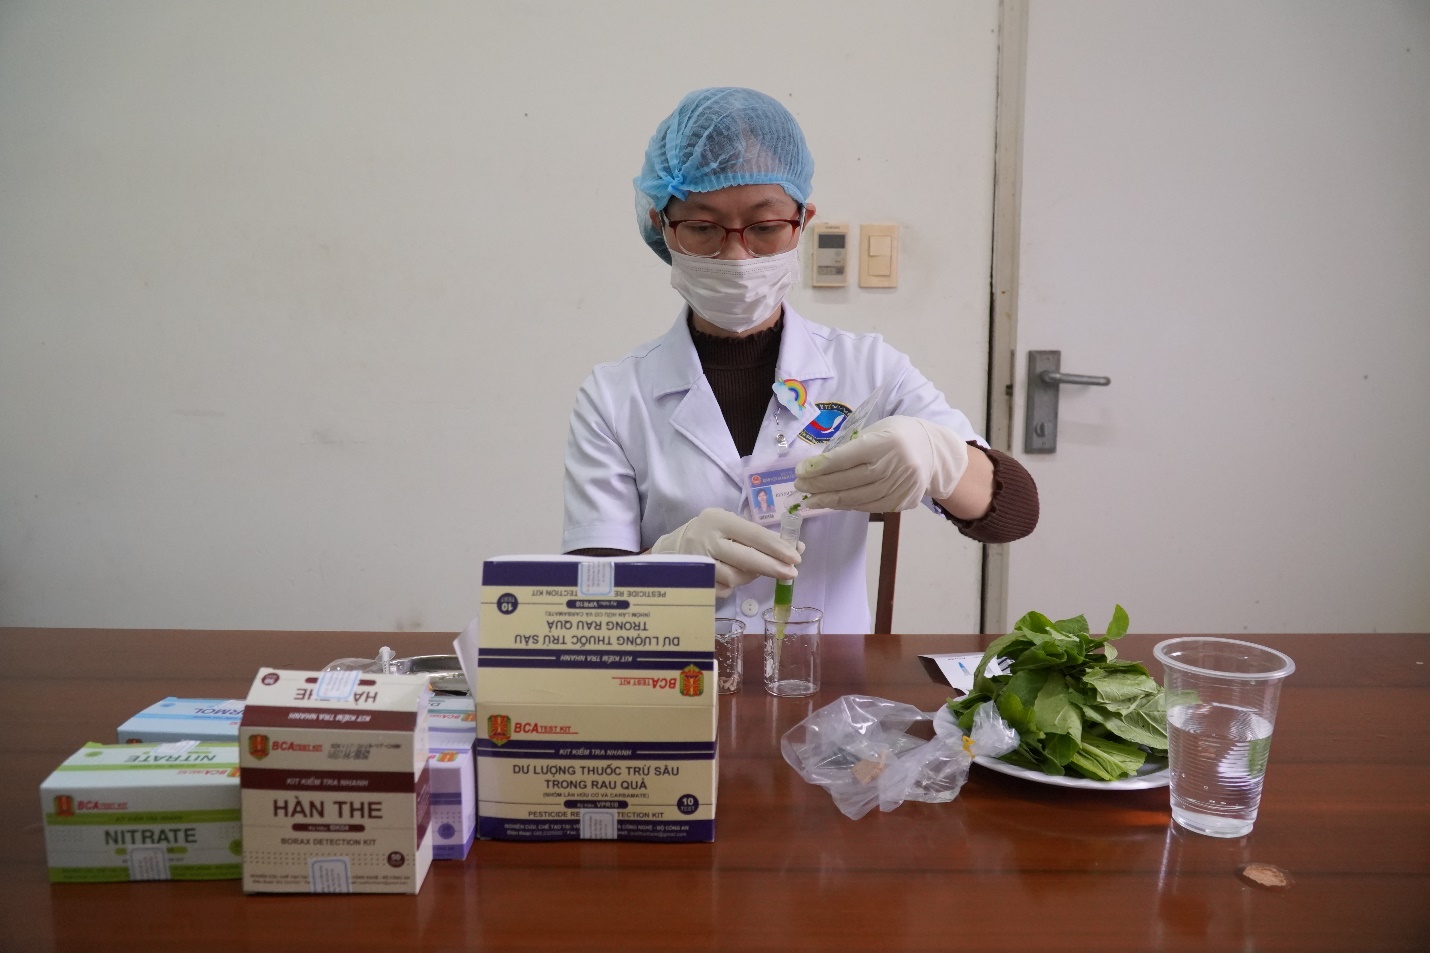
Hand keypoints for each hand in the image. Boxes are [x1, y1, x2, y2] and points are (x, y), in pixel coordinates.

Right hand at [649, 508, 801, 596]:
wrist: (673, 546)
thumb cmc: (711, 532)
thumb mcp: (731, 524)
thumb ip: (760, 536)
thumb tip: (797, 548)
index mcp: (719, 520)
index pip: (754, 534)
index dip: (777, 547)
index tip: (797, 557)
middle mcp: (707, 540)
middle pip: (746, 558)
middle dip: (772, 567)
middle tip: (792, 573)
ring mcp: (699, 562)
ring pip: (735, 578)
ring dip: (750, 577)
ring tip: (755, 571)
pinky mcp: (694, 581)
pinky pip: (723, 589)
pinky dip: (732, 586)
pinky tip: (732, 577)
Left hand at [793, 416, 968, 511]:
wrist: (936, 452)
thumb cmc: (900, 435)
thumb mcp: (877, 429)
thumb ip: (851, 445)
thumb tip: (817, 464)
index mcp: (886, 442)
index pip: (846, 458)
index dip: (820, 467)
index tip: (800, 471)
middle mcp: (894, 465)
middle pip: (849, 480)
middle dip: (820, 485)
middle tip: (799, 488)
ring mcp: (900, 486)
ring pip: (857, 498)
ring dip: (830, 500)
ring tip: (810, 501)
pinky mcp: (902, 501)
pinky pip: (869, 506)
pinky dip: (849, 505)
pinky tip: (834, 503)